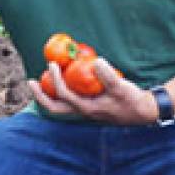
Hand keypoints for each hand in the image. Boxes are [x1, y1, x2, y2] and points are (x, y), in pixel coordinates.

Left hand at [27, 59, 157, 124]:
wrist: (143, 112)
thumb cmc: (131, 100)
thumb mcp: (121, 87)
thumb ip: (108, 76)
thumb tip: (96, 62)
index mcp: (87, 108)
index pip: (64, 95)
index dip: (55, 80)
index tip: (52, 64)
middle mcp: (83, 112)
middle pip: (55, 108)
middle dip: (40, 96)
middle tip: (30, 82)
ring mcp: (86, 111)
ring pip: (61, 107)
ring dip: (49, 95)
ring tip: (40, 82)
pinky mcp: (91, 107)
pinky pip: (70, 102)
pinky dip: (62, 93)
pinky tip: (63, 81)